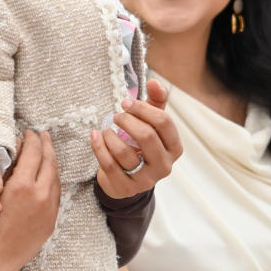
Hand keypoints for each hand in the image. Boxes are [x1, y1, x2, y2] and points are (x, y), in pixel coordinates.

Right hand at [0, 130, 60, 270]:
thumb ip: (8, 171)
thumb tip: (18, 152)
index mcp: (23, 185)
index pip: (34, 153)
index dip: (33, 139)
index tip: (30, 132)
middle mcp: (40, 195)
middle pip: (49, 162)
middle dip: (47, 146)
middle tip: (44, 135)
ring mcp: (49, 209)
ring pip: (56, 178)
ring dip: (52, 162)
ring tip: (47, 152)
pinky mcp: (51, 221)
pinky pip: (56, 195)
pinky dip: (53, 181)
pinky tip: (48, 176)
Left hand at [92, 79, 181, 198]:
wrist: (126, 179)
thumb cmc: (140, 145)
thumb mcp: (151, 124)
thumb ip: (155, 102)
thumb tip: (154, 81)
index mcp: (174, 148)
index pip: (163, 122)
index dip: (143, 108)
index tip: (127, 103)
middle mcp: (164, 166)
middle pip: (146, 136)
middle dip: (127, 120)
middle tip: (116, 116)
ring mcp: (145, 180)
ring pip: (124, 152)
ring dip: (110, 135)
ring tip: (106, 129)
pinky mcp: (125, 188)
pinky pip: (108, 164)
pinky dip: (98, 146)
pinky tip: (95, 136)